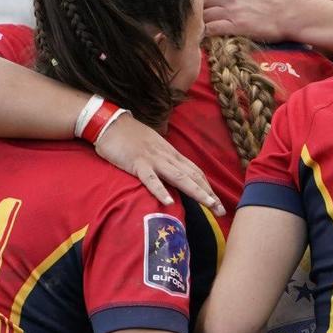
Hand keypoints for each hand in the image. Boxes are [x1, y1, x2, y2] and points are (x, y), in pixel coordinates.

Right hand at [94, 112, 224, 215]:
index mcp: (172, 154)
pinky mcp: (137, 163)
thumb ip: (164, 161)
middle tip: (221, 210)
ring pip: (179, 177)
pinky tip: (168, 202)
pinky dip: (160, 190)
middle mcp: (168, 157)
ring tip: (209, 204)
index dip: (208, 187)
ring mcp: (153, 160)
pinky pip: (150, 178)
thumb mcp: (154, 149)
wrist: (111, 122)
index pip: (195, 172)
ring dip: (196, 191)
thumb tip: (174, 173)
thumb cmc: (131, 137)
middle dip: (208, 194)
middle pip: (193, 176)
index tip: (218, 202)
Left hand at [201, 0, 297, 39]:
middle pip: (201, 0)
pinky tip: (208, 35)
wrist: (293, 14)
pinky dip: (206, 32)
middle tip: (203, 16)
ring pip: (203, 15)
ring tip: (203, 26)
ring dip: (202, 21)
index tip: (206, 1)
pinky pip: (211, 28)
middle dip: (200, 8)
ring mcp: (232, 10)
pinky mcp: (236, 26)